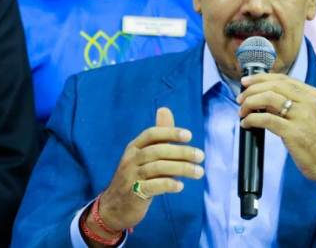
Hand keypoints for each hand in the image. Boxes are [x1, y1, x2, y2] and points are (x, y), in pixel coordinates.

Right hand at [91, 107, 204, 232]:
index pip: (151, 133)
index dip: (170, 132)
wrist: (114, 207)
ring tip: (199, 172)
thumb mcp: (144, 154)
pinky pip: (153, 186)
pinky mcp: (134, 194)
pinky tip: (181, 186)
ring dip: (182, 169)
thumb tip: (165, 109)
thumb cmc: (135, 176)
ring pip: (157, 168)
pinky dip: (168, 184)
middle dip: (182, 152)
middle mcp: (131, 159)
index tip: (189, 136)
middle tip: (201, 156)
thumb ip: (158, 135)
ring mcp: (131, 177)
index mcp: (134, 147)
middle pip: (157, 151)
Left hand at [237, 73, 315, 202]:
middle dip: (251, 90)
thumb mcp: (310, 115)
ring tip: (242, 111)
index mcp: (313, 94)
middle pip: (273, 86)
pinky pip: (265, 119)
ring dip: (250, 103)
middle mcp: (309, 101)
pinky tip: (246, 124)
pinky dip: (252, 119)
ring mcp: (302, 116)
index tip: (246, 82)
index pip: (282, 78)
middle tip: (240, 99)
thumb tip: (264, 98)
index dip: (260, 78)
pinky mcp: (294, 132)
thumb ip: (291, 104)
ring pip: (267, 98)